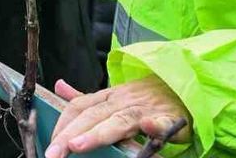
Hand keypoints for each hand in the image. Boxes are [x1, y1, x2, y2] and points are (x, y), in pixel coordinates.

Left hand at [45, 77, 191, 157]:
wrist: (185, 84)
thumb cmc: (148, 96)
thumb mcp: (115, 95)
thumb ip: (88, 97)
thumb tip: (60, 87)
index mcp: (110, 97)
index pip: (79, 107)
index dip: (62, 124)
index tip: (49, 144)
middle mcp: (124, 100)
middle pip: (92, 115)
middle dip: (69, 134)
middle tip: (53, 153)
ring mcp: (146, 108)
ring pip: (120, 120)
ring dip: (98, 133)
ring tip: (77, 145)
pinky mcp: (169, 118)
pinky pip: (161, 123)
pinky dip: (154, 126)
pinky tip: (147, 129)